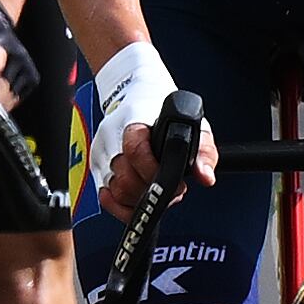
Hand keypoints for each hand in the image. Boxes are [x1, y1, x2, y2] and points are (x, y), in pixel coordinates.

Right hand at [100, 112, 219, 220]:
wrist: (139, 97)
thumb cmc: (166, 114)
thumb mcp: (194, 127)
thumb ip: (203, 153)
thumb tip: (205, 176)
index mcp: (134, 124)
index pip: (135, 152)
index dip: (155, 173)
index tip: (176, 182)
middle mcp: (113, 139)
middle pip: (125, 179)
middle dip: (151, 192)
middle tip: (172, 190)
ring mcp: (102, 154)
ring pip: (116, 191)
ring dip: (140, 199)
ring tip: (158, 191)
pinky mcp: (98, 168)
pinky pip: (106, 198)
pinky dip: (122, 205)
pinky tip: (138, 200)